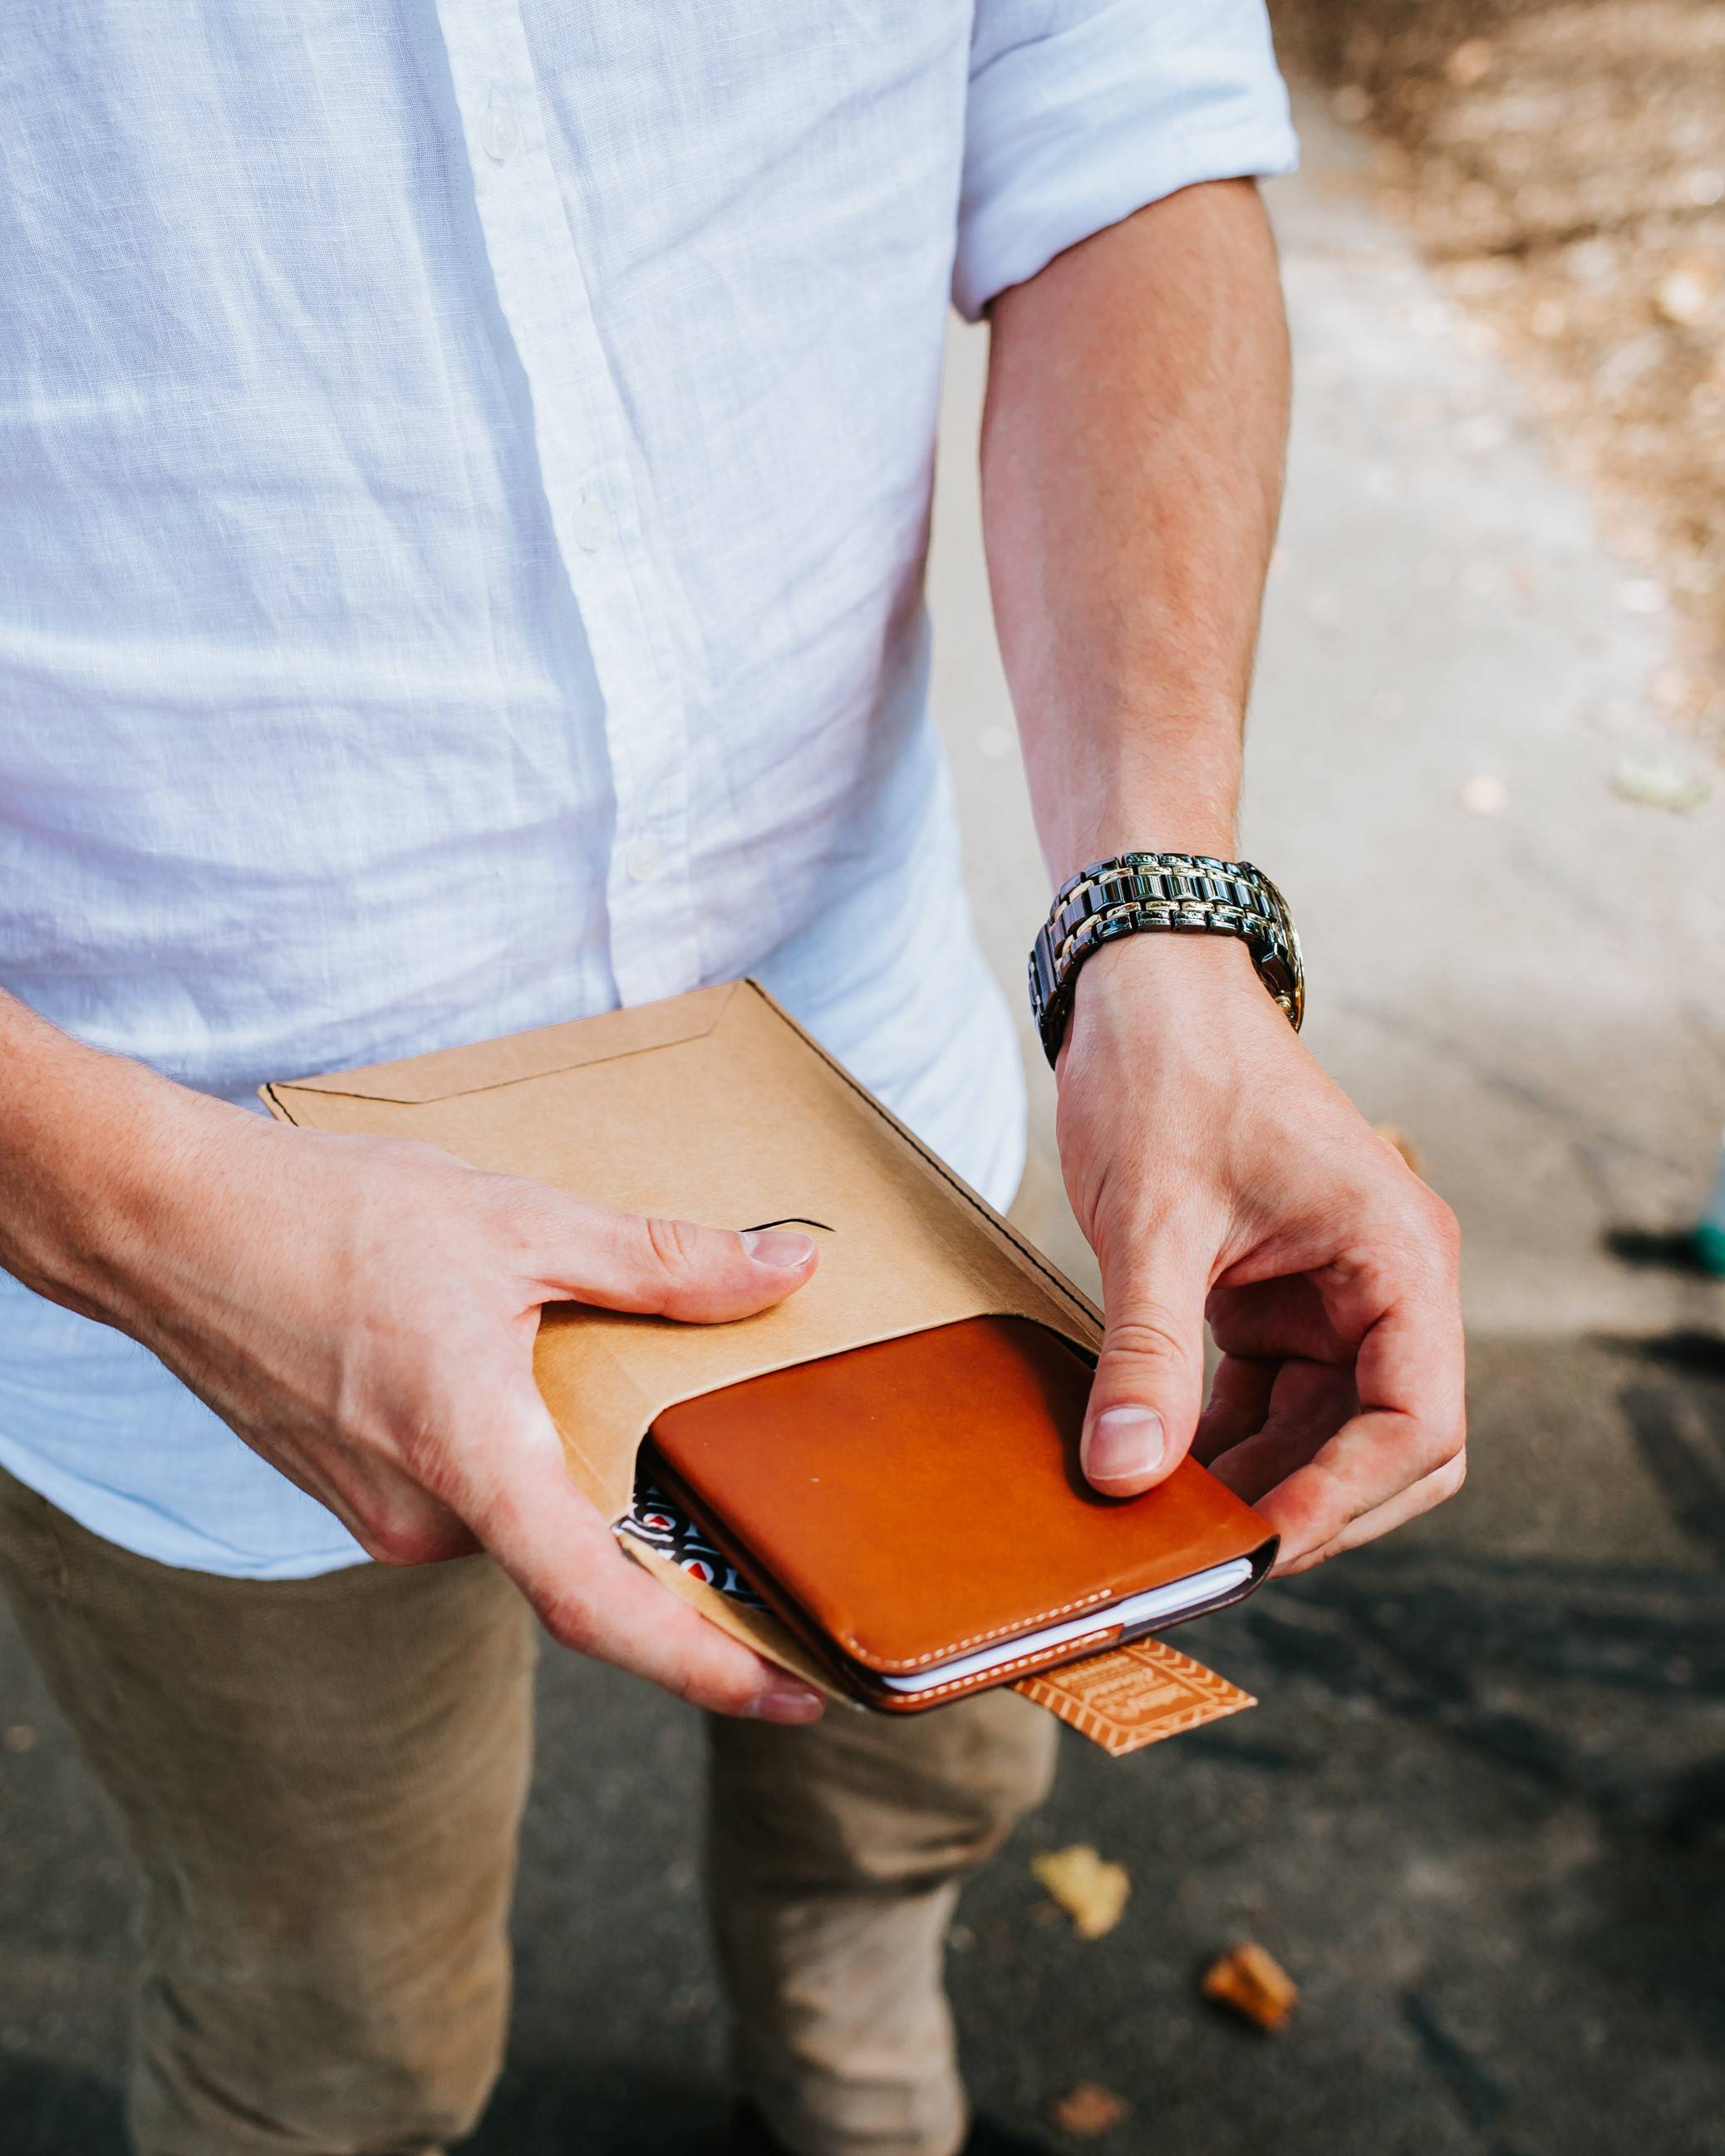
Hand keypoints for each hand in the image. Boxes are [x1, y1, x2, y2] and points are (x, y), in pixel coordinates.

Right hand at [57, 1081, 826, 1719]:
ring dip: (583, 1482)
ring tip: (633, 1402)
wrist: (166, 1223)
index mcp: (470, 1463)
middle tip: (759, 1528)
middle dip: (663, 1546)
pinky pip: (470, 1499)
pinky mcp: (354, 1491)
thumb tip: (787, 1269)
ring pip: (520, 1521)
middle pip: (574, 1560)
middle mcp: (422, 1520)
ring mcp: (379, 1516)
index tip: (792, 1697)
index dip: (704, 1667)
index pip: (600, 1608)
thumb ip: (663, 1262)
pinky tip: (534, 1382)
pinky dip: (523, 1463)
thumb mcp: (521, 1221)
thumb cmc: (327, 1218)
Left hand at [1054, 933, 1464, 1572]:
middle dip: (1304, 1507)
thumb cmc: (1172, 1069)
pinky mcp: (1273, 1301)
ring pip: (1320, 1436)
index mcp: (1399, 1256)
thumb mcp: (1153, 1219)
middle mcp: (1386, 1285)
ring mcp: (1332, 1297)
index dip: (1346, 1497)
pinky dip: (1217, 1443)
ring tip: (1166, 1529)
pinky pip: (1265, 1402)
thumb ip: (1146, 1353)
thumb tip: (1126, 1474)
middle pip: (1381, 1447)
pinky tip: (1152, 1471)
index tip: (1259, 1543)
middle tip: (1209, 1560)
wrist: (1141, 987)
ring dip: (1252, 1484)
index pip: (1418, 1421)